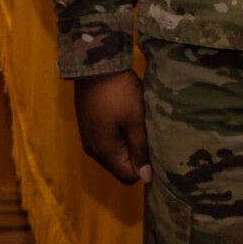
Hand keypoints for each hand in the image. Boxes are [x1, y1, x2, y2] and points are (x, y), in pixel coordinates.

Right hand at [73, 70, 150, 184]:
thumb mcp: (135, 120)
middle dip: (136, 155)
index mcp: (104, 152)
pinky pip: (107, 141)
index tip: (154, 149)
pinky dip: (118, 135)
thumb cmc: (119, 92)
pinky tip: (126, 117)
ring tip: (139, 125)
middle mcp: (93, 150)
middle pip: (120, 166)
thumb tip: (146, 179)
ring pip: (114, 153)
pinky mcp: (88, 125)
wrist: (95, 65)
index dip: (144, 167)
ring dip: (127, 144)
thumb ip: (140, 150)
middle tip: (148, 134)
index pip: (128, 177)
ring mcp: (88, 138)